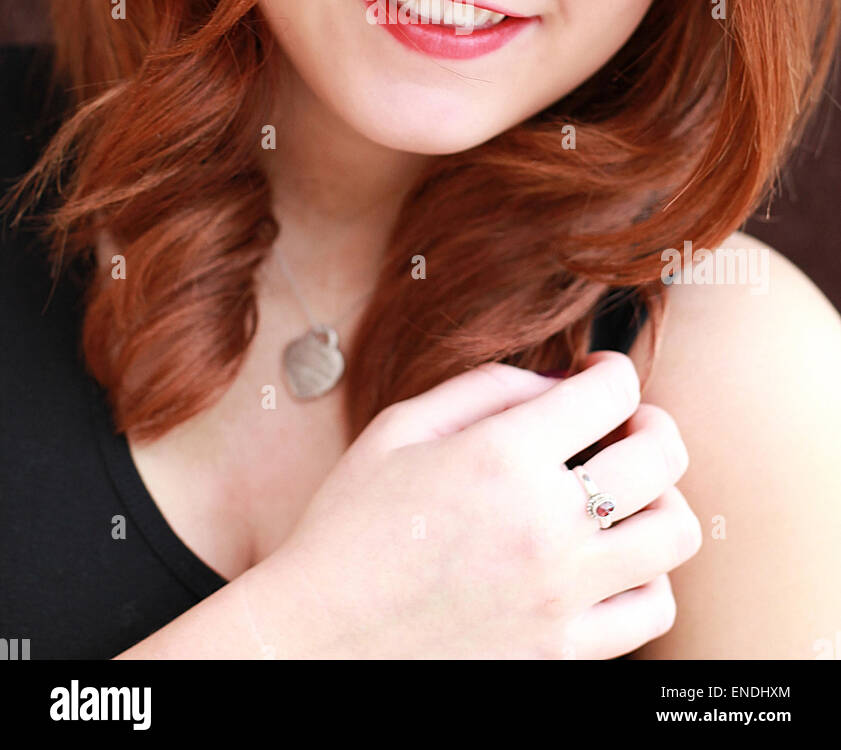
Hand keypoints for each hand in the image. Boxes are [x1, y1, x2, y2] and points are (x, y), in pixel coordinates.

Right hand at [276, 351, 701, 658]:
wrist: (320, 640)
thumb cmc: (349, 527)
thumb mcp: (400, 428)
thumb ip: (486, 388)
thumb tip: (560, 382)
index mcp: (503, 457)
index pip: (612, 392)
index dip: (613, 370)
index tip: (600, 375)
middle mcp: (547, 525)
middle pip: (662, 457)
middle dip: (652, 425)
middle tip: (625, 427)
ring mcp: (562, 595)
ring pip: (673, 533)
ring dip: (658, 499)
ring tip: (622, 495)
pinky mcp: (564, 652)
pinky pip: (652, 608)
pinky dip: (645, 574)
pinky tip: (608, 560)